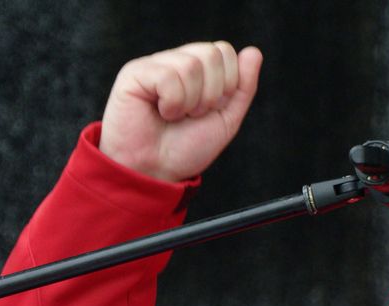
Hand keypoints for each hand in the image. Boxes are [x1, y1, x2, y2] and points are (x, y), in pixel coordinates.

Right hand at [99, 41, 262, 181]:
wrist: (157, 170)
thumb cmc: (187, 148)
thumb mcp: (226, 119)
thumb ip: (243, 87)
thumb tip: (254, 52)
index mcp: (198, 70)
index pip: (224, 51)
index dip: (228, 82)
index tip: (212, 108)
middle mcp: (176, 61)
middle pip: (211, 53)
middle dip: (212, 93)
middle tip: (193, 114)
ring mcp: (154, 65)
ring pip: (191, 65)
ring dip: (191, 101)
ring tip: (176, 115)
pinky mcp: (134, 73)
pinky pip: (167, 76)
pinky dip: (172, 102)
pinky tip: (161, 112)